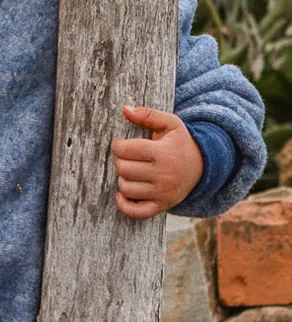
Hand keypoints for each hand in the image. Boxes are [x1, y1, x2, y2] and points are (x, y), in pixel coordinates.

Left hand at [110, 105, 203, 219]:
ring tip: (131, 172)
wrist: (203, 166)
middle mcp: (164, 174)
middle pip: (124, 169)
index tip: (121, 145)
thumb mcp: (170, 124)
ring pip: (126, 188)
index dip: (117, 146)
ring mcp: (163, 192)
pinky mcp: (162, 205)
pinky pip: (136, 212)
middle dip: (121, 162)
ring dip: (123, 179)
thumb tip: (125, 109)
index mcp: (164, 153)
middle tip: (129, 158)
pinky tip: (122, 194)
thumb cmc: (180, 143)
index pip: (127, 150)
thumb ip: (148, 115)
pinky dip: (124, 205)